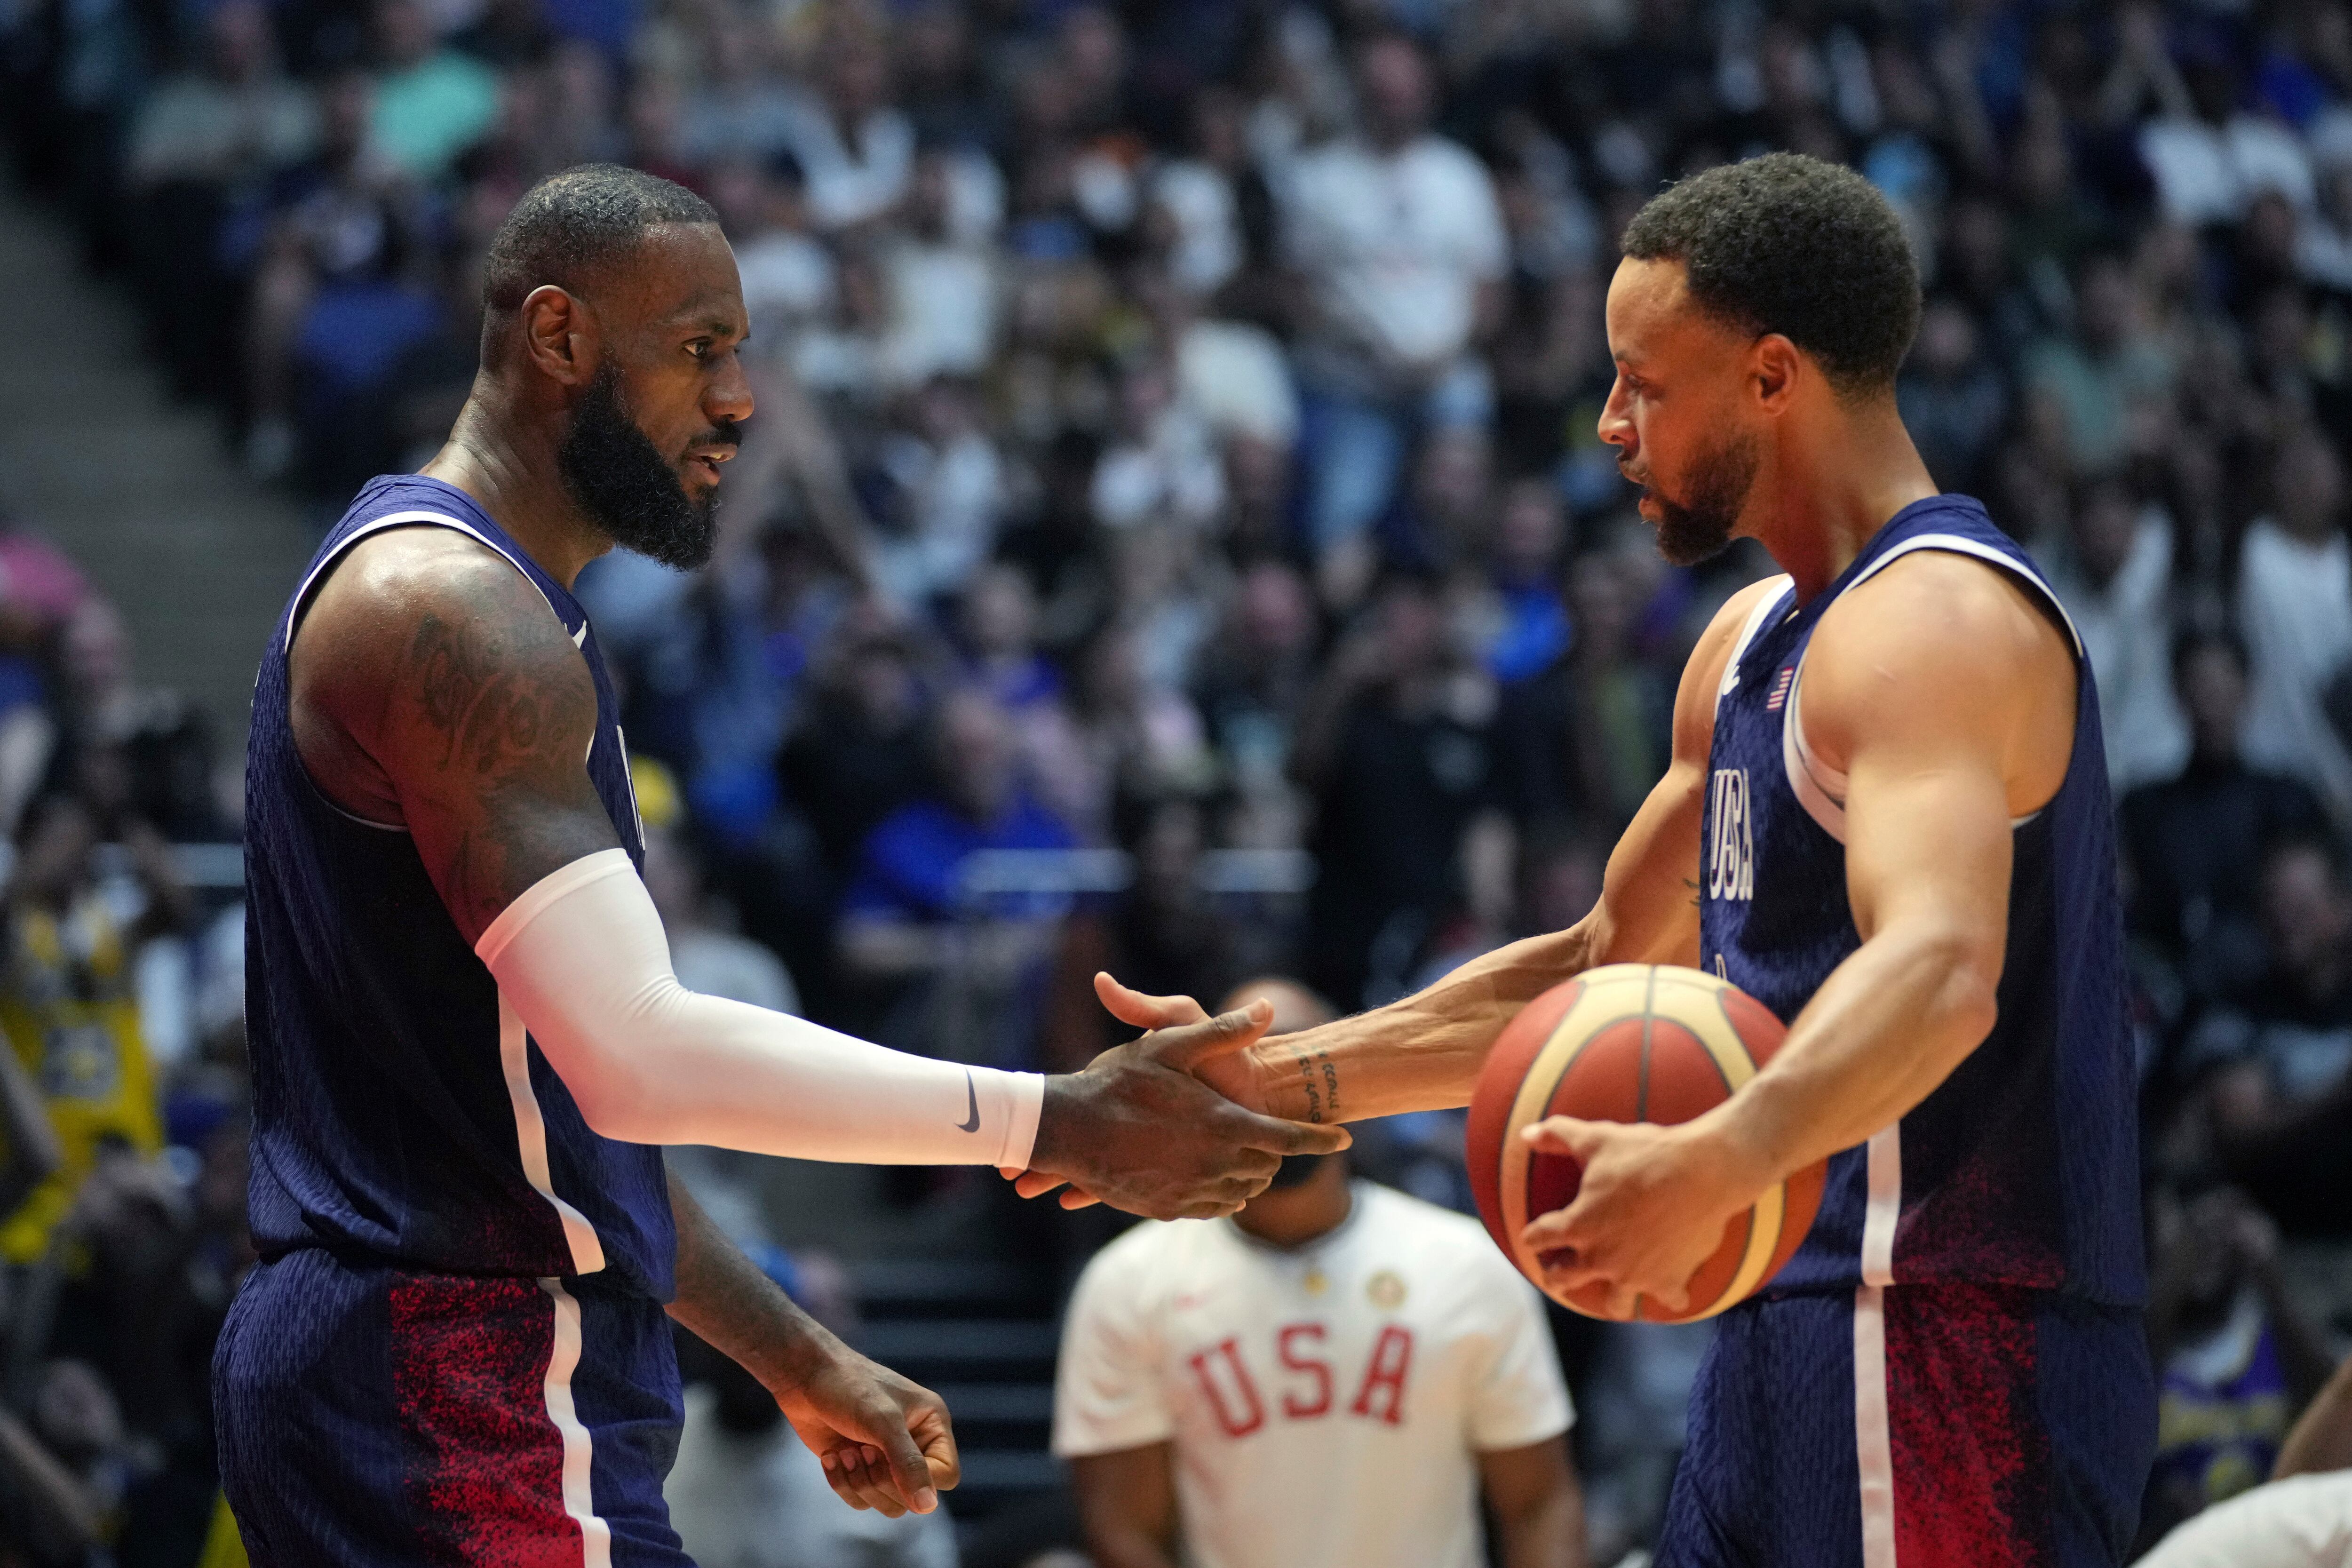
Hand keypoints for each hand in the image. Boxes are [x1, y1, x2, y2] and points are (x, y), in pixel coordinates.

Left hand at [767, 1337, 959, 1518]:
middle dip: (881, 1480)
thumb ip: (908, 1464)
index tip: (890, 1462)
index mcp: (932, 1425)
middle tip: (861, 1449)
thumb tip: (929, 1507)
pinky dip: (842, 1483)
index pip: (946, 1476)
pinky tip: (831, 1455)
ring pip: (886, 1504)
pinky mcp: (859, 1468)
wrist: (804, 1376)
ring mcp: (885, 1459)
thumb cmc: (849, 1387)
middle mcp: (913, 1444)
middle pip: (912, 1497)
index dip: (920, 1480)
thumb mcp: (883, 1422)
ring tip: (844, 1452)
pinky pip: (860, 1501)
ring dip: (860, 1483)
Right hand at [1019, 994, 1347, 1219]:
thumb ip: (1224, 1029)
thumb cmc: (1119, 1081)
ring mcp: (1192, 1191)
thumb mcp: (1170, 1043)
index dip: (1322, 1139)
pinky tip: (1210, 1175)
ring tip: (1241, 1154)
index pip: (1291, 1139)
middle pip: (1267, 1167)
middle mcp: (1215, 1164)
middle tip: (1269, 1135)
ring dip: (1249, 1174)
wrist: (1070, 1129)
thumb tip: (1268, 1007)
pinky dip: (1222, 1194)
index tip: (1346, 1138)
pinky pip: (1212, 1207)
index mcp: (1224, 1125)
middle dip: (1274, 1153)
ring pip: (1243, 1191)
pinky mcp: (1168, 1208)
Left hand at [1516, 1117, 1764, 1319]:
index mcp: (1578, 1225)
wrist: (1703, 1172)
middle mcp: (1601, 1257)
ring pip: (1615, 1304)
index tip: (1532, 1238)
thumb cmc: (1646, 1154)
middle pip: (1564, 1278)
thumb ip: (1557, 1135)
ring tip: (1613, 1292)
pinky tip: (1671, 1291)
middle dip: (1556, 1277)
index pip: (1539, 1237)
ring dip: (1611, 1299)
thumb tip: (1525, 1133)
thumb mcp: (1596, 1138)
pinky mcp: (1670, 1281)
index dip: (1533, 1236)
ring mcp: (1636, 1275)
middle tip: (1557, 1274)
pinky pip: (1668, 1300)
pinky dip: (1670, 1296)